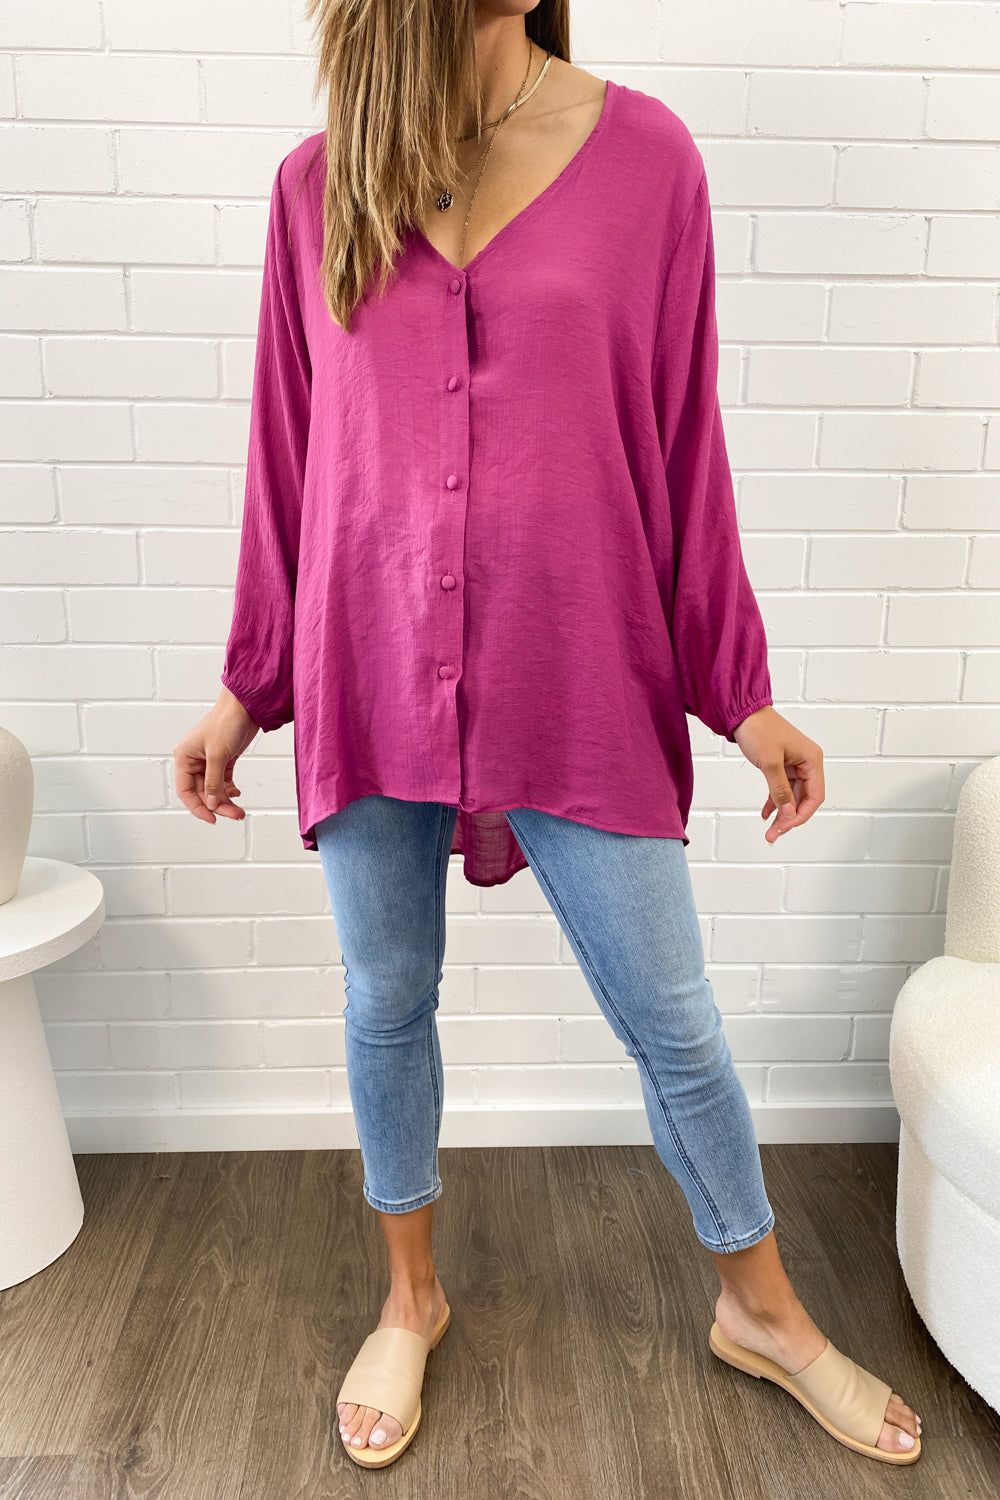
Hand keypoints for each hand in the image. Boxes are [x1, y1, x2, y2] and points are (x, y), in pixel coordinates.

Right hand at [174, 687, 260, 826]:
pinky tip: (237, 794)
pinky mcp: (223, 760)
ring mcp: (208, 761)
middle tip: (236, 815)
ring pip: (214, 790)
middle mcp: (193, 761)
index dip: (198, 807)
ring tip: (240, 810)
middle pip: (202, 793)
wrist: (245, 706)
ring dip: (226, 801)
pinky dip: (229, 790)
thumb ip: (213, 782)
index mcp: (184, 757)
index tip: (212, 819)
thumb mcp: (218, 754)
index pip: (185, 791)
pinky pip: (222, 782)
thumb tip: (212, 804)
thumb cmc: (226, 722)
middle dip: (218, 805)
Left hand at [732, 705, 824, 843]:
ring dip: (781, 813)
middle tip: (774, 834)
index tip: (785, 827)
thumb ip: (780, 791)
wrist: (742, 712)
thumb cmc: (759, 729)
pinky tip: (766, 814)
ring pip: (791, 796)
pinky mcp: (781, 764)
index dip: (801, 815)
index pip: (815, 796)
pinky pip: (781, 788)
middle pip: (803, 799)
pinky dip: (774, 801)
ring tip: (770, 830)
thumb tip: (789, 814)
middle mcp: (807, 762)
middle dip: (789, 818)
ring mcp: (794, 764)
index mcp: (812, 759)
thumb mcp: (770, 763)